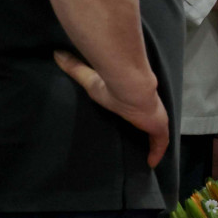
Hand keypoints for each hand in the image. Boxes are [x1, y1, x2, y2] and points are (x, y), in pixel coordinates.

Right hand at [54, 50, 168, 167]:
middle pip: (148, 119)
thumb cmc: (112, 83)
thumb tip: (56, 53)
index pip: (136, 105)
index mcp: (132, 97)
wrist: (131, 85)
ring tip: (147, 155)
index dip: (134, 112)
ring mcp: (154, 117)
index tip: (130, 116)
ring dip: (154, 142)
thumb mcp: (89, 79)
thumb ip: (75, 67)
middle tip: (139, 140)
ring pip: (157, 132)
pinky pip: (160, 143)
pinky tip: (152, 163)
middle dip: (146, 128)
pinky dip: (157, 153)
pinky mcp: (159, 127)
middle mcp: (146, 107)